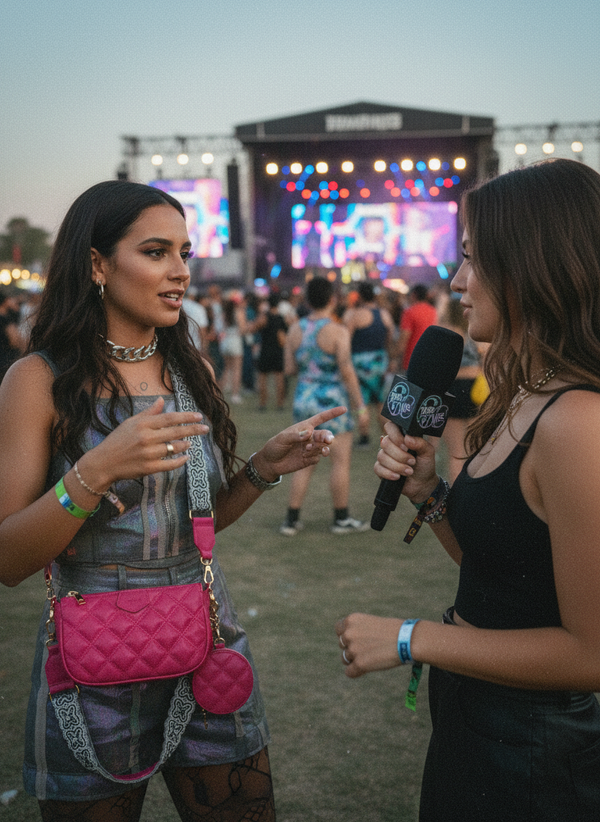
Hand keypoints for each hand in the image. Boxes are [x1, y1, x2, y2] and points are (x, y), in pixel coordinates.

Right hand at [77, 397, 209, 488]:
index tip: (199, 416)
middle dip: (193, 429)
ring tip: (190, 442)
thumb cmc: (117, 440)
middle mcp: (146, 438)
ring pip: (174, 448)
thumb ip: (149, 412)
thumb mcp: (131, 422)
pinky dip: (180, 461)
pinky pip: (170, 464)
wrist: (103, 462)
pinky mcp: (148, 468)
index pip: (170, 418)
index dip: (186, 417)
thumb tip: (162, 400)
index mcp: (143, 424)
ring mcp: (148, 454)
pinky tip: (186, 457)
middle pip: (176, 432)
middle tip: (206, 428)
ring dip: (185, 445)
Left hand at [251, 406, 345, 480]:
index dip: (332, 413)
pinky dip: (313, 457)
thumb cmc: (275, 446)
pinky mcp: (309, 459)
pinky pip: (317, 458)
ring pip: (323, 447)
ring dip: (321, 448)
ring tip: (318, 450)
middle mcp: (309, 437)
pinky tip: (305, 457)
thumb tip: (309, 433)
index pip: (321, 418)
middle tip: (328, 440)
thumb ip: (295, 436)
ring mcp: (310, 448)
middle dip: (328, 437)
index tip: (344, 409)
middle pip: (324, 435)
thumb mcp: (282, 439)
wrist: (270, 463)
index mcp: (304, 427)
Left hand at [335, 613, 402, 677]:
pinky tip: (367, 668)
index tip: (357, 638)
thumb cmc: (394, 630)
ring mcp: (353, 649)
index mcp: (351, 619)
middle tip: (369, 649)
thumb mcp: (371, 622)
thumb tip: (348, 642)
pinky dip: (356, 672)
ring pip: (345, 659)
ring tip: (372, 657)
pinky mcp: (359, 664)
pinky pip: (349, 672)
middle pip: (342, 644)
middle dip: (352, 647)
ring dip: (355, 659)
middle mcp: (349, 633)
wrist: (407, 639)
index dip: (347, 634)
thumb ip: (357, 630)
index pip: (338, 629)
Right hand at [375, 421, 437, 502]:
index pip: (390, 427)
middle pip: (385, 443)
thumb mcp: (428, 452)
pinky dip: (389, 473)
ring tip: (409, 472)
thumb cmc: (425, 465)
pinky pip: (378, 468)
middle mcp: (390, 445)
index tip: (406, 446)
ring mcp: (384, 457)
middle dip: (400, 455)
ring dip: (397, 466)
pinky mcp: (380, 469)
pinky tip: (398, 477)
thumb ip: (420, 443)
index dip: (396, 436)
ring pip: (382, 457)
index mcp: (401, 437)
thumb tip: (407, 438)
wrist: (422, 484)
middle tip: (412, 461)